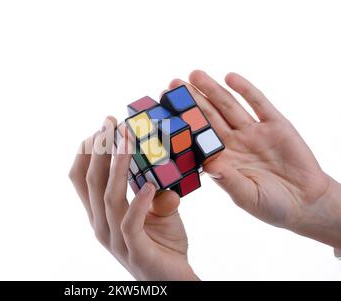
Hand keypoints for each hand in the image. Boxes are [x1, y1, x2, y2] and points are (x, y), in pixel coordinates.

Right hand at [68, 117, 197, 279]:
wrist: (174, 282)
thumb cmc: (163, 245)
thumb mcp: (158, 211)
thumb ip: (154, 191)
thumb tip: (160, 163)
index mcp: (100, 213)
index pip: (81, 178)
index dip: (88, 150)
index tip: (103, 126)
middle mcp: (100, 224)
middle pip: (90, 180)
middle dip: (99, 148)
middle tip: (110, 121)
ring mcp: (115, 238)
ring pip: (108, 196)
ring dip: (117, 165)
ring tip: (127, 140)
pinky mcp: (135, 250)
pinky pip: (131, 222)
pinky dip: (139, 202)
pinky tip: (149, 184)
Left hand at [168, 71, 340, 248]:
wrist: (307, 203)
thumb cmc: (272, 206)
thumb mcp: (247, 196)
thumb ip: (229, 181)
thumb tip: (209, 165)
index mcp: (222, 160)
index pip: (197, 139)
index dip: (182, 125)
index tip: (164, 112)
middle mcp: (234, 142)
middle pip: (208, 117)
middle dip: (191, 101)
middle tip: (172, 84)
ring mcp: (253, 132)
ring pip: (228, 106)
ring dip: (212, 90)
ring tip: (194, 75)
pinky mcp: (276, 125)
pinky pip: (258, 104)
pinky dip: (245, 90)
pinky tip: (230, 77)